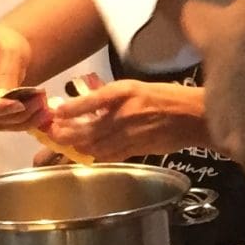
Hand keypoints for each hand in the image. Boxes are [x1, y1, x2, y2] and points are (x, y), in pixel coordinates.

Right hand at [0, 22, 39, 127]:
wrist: (3, 44)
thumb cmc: (5, 41)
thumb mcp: (10, 50)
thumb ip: (7, 73)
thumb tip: (6, 99)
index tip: (19, 105)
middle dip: (15, 114)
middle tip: (40, 102)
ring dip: (24, 121)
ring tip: (45, 109)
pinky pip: (9, 123)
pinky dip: (27, 122)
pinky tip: (44, 114)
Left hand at [45, 79, 207, 158]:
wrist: (194, 116)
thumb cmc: (166, 97)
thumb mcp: (135, 87)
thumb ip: (109, 97)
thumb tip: (81, 107)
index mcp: (124, 93)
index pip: (90, 101)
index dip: (70, 109)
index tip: (54, 113)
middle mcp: (124, 114)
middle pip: (87, 129)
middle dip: (65, 136)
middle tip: (50, 139)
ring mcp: (130, 134)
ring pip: (95, 146)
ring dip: (75, 150)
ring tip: (58, 152)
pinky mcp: (136, 149)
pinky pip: (109, 155)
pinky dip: (94, 157)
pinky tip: (84, 157)